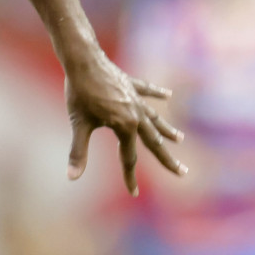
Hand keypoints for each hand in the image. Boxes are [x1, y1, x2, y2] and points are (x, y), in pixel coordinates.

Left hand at [65, 53, 185, 194]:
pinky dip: (156, 94)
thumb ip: (78, 152)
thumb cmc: (79, 93)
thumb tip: (72, 177)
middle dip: (166, 159)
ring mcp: (135, 98)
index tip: (133, 193)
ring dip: (166, 130)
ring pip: (154, 118)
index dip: (129, 176)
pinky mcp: (130, 84)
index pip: (129, 158)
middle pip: (153, 141)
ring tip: (180, 139)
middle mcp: (136, 114)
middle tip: (183, 172)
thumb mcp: (78, 123)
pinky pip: (146, 91)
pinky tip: (167, 96)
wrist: (83, 61)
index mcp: (126, 126)